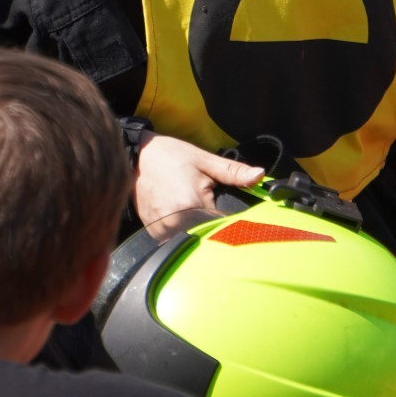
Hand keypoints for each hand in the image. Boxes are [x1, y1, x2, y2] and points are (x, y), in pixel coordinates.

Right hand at [133, 134, 265, 230]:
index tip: (237, 219)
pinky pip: (174, 240)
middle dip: (216, 228)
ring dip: (198, 232)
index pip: (223, 227)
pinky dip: (182, 233)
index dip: (233, 224)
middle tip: (213, 211)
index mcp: (191, 204)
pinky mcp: (153, 232)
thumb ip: (232, 172)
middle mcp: (175, 222)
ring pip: (190, 241)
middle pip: (206, 236)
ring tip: (194, 213)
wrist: (135, 156)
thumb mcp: (203, 160)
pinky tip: (182, 218)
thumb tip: (260, 175)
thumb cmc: (169, 156)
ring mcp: (161, 230)